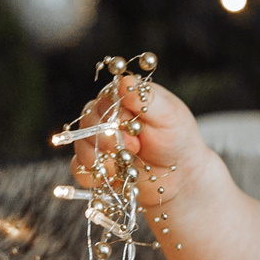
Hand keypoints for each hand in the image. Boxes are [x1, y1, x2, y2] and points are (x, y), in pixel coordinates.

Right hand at [68, 76, 208, 206]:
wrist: (180, 175)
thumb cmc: (177, 139)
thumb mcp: (169, 115)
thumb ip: (145, 99)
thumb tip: (123, 81)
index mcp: (123, 98)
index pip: (104, 100)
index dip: (115, 117)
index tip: (135, 132)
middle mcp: (107, 117)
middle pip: (88, 122)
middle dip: (108, 140)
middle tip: (134, 149)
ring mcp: (98, 141)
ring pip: (81, 144)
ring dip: (100, 158)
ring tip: (123, 167)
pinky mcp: (96, 165)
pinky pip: (79, 169)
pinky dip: (93, 175)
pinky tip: (113, 178)